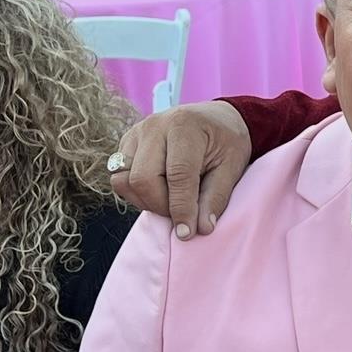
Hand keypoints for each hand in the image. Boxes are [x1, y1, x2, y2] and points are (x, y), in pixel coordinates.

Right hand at [109, 100, 251, 238]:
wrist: (217, 118)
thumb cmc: (227, 141)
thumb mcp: (232, 166)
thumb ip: (216, 197)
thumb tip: (201, 228)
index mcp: (185, 126)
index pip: (177, 175)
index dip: (181, 208)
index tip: (187, 233)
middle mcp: (155, 126)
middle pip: (142, 179)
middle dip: (161, 206)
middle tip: (182, 214)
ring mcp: (136, 133)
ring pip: (124, 180)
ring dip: (146, 201)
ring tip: (172, 200)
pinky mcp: (126, 143)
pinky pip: (120, 178)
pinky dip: (138, 193)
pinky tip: (161, 190)